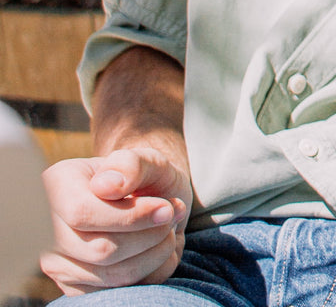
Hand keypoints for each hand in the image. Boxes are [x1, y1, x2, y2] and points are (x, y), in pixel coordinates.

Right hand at [40, 148, 190, 293]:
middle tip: (173, 214)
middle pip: (100, 249)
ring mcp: (57, 262)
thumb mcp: (148, 160)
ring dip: (154, 252)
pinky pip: (118, 291)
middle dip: (150, 235)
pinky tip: (157, 246)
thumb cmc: (145, 177)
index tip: (166, 208)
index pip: (83, 213)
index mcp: (57, 186)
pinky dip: (150, 270)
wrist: (149, 199)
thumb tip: (108, 186)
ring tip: (169, 229)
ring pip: (112, 275)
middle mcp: (47, 229)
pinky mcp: (74, 287)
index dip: (131, 216)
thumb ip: (132, 165)